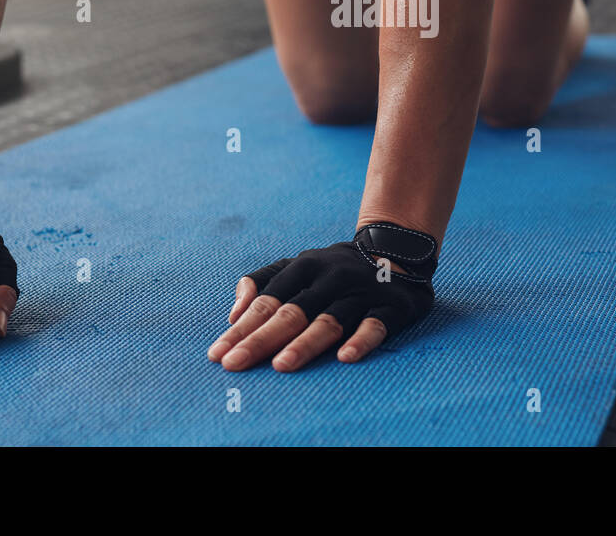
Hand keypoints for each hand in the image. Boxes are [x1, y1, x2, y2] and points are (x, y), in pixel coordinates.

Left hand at [207, 223, 437, 371]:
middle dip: (261, 340)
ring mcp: (361, 291)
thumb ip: (262, 283)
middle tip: (235, 364)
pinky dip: (361, 340)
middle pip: (293, 312)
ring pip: (330, 320)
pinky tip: (344, 358)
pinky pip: (376, 325)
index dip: (241, 328)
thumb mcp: (297, 266)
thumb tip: (233, 314)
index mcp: (305, 266)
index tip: (218, 354)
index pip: (267, 302)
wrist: (397, 250)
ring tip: (281, 364)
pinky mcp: (392, 306)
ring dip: (305, 342)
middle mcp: (331, 277)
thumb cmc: (333, 269)